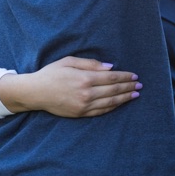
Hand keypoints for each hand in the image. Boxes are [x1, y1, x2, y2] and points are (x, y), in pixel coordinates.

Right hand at [1, 57, 140, 117]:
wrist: (35, 92)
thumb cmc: (51, 73)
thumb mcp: (69, 61)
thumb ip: (91, 64)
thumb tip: (110, 67)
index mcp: (84, 78)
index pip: (111, 78)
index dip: (125, 77)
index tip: (134, 76)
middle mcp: (86, 93)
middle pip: (113, 90)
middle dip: (128, 87)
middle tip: (139, 85)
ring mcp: (83, 105)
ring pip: (110, 102)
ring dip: (124, 98)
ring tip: (135, 94)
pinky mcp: (80, 114)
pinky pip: (100, 111)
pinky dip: (112, 107)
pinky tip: (120, 103)